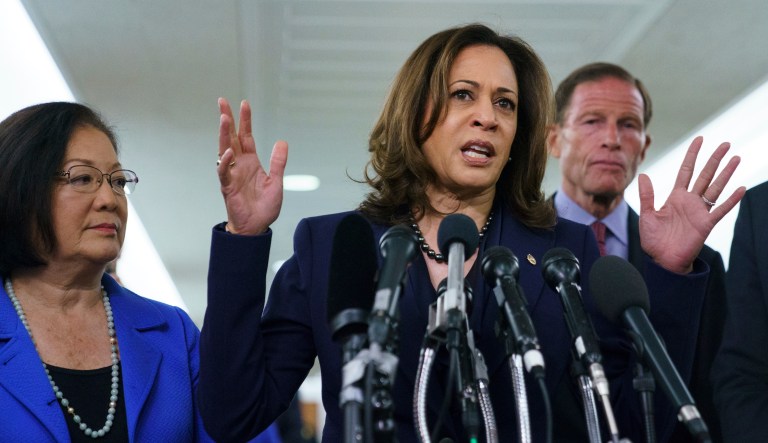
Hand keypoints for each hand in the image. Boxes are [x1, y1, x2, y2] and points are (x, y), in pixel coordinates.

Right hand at [217, 98, 287, 234]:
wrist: (256, 227)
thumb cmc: (264, 207)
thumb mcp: (276, 182)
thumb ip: (278, 162)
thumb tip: (282, 142)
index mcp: (251, 162)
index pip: (246, 136)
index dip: (245, 120)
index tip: (243, 103)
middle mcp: (239, 165)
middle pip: (231, 137)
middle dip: (228, 119)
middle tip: (222, 101)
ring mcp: (232, 174)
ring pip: (224, 149)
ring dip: (224, 134)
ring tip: (224, 118)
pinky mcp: (228, 186)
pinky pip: (224, 172)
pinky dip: (225, 162)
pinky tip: (228, 152)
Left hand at [638, 136, 744, 273]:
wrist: (662, 260)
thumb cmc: (654, 240)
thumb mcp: (647, 215)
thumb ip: (647, 196)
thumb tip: (643, 175)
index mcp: (675, 197)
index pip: (686, 171)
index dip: (692, 155)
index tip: (700, 139)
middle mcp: (690, 201)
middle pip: (704, 175)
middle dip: (714, 159)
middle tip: (725, 144)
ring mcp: (699, 211)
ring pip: (715, 188)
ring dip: (726, 174)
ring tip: (735, 158)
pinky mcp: (706, 224)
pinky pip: (720, 209)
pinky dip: (731, 199)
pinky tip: (740, 188)